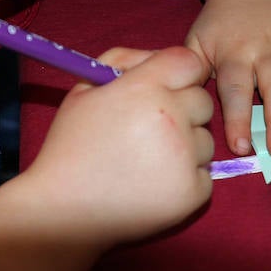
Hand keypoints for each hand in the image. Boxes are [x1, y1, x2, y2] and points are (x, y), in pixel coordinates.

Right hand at [0, 45, 213, 270]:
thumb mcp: (85, 89)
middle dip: (184, 108)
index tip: (167, 87)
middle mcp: (172, 118)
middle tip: (152, 127)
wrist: (64, 210)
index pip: (190, 62)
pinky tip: (153, 182)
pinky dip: (185, 177)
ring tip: (148, 159)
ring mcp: (186, 157)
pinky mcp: (193, 193)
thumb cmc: (71, 145)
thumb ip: (124, 60)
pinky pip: (204, 173)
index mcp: (145, 89)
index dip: (180, 73)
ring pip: (206, 139)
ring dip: (186, 145)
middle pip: (203, 100)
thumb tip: (158, 60)